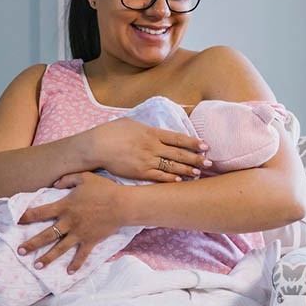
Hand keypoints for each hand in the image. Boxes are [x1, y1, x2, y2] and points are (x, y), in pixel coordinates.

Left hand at [17, 172, 125, 272]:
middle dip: (32, 244)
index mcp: (64, 206)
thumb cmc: (104, 189)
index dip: (27, 216)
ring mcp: (79, 234)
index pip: (40, 212)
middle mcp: (68, 222)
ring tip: (37, 266)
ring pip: (60, 249)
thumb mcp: (84, 177)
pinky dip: (76, 264)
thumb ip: (67, 179)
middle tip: (20, 251)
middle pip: (46, 235)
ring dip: (48, 258)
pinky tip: (69, 273)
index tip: (17, 221)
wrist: (122, 205)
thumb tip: (55, 184)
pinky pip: (81, 255)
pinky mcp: (90, 241)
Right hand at [84, 117, 211, 181]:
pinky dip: (170, 179)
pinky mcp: (140, 172)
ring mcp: (146, 160)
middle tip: (209, 162)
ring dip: (186, 170)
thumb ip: (147, 127)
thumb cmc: (111, 132)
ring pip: (172, 166)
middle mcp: (152, 146)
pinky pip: (159, 177)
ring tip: (199, 173)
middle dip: (195, 158)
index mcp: (151, 132)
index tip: (205, 146)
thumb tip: (156, 129)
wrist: (96, 146)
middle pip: (179, 153)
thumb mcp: (131, 123)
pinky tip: (180, 181)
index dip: (193, 142)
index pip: (178, 138)